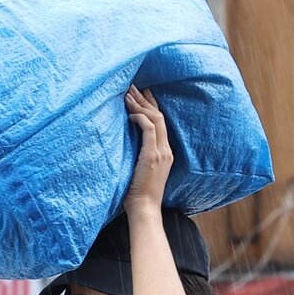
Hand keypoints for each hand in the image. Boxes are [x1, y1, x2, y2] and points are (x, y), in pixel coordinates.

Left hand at [123, 87, 172, 214]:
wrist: (145, 208)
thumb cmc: (138, 194)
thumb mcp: (141, 170)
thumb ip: (140, 155)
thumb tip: (128, 142)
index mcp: (165, 153)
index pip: (161, 123)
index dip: (152, 106)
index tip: (142, 94)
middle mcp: (166, 150)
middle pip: (159, 117)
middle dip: (146, 100)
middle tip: (134, 87)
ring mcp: (161, 152)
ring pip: (155, 119)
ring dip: (140, 105)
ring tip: (128, 93)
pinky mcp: (152, 155)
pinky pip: (149, 128)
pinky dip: (139, 118)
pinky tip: (130, 113)